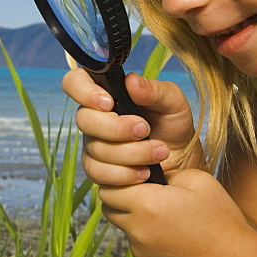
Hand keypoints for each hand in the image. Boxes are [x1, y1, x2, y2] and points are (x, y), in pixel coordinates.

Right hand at [61, 68, 202, 184]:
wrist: (182, 162)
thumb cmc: (173, 126)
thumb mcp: (173, 103)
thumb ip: (154, 90)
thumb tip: (131, 81)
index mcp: (106, 93)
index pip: (75, 82)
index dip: (83, 91)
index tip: (109, 102)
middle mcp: (94, 118)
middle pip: (83, 119)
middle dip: (116, 127)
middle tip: (145, 130)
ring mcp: (93, 146)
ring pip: (95, 150)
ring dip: (130, 153)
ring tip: (158, 153)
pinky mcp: (99, 172)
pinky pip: (99, 174)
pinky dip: (126, 174)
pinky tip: (146, 172)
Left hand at [99, 170, 256, 256]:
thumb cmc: (223, 221)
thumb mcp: (198, 180)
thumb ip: (165, 173)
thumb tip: (147, 173)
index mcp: (147, 205)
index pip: (109, 187)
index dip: (121, 179)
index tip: (137, 177)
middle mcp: (138, 232)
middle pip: (111, 208)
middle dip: (124, 198)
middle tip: (150, 195)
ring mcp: (141, 255)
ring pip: (126, 230)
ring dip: (138, 221)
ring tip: (169, 220)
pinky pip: (139, 250)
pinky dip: (149, 243)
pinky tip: (175, 241)